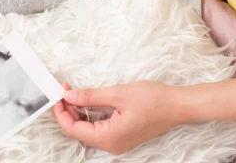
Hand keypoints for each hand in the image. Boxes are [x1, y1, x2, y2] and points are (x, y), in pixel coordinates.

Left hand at [53, 81, 184, 154]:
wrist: (178, 106)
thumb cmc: (153, 100)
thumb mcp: (118, 93)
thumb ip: (91, 96)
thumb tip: (69, 96)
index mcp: (109, 137)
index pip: (74, 130)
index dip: (62, 113)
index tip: (57, 95)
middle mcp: (111, 145)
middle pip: (79, 132)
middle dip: (68, 111)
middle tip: (64, 90)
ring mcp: (117, 142)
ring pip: (88, 130)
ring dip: (78, 113)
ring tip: (72, 93)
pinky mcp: (121, 137)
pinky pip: (98, 129)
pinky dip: (89, 116)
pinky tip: (86, 102)